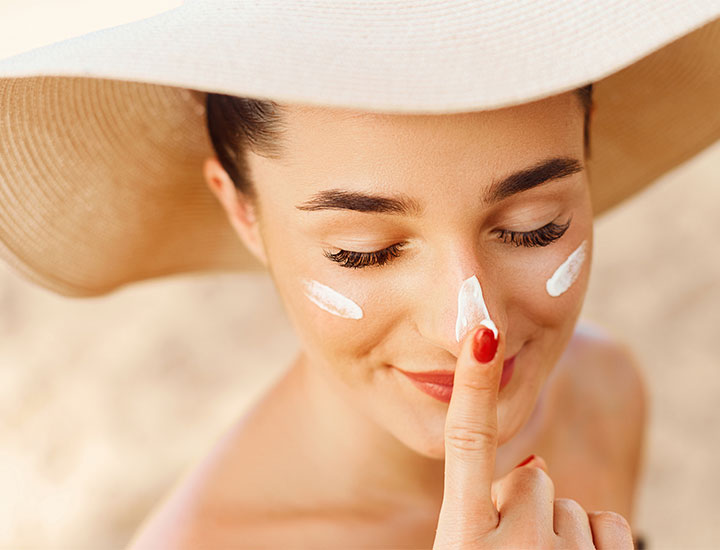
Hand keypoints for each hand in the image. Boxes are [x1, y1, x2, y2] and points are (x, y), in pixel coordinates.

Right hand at [432, 325, 632, 548]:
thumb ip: (480, 509)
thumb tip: (535, 465)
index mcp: (463, 539)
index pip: (468, 442)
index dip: (475, 385)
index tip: (484, 334)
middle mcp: (514, 546)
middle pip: (532, 477)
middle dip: (524, 504)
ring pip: (569, 504)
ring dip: (557, 530)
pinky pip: (610, 525)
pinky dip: (595, 545)